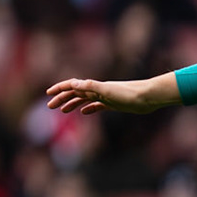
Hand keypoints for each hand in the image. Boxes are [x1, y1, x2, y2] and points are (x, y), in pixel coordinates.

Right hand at [45, 75, 177, 115]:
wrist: (149, 97)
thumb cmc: (129, 93)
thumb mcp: (107, 90)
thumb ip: (90, 87)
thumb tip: (73, 84)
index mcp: (94, 87)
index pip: (72, 85)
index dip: (60, 89)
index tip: (48, 94)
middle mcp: (99, 90)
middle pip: (76, 93)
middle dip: (62, 98)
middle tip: (50, 106)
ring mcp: (106, 97)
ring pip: (85, 99)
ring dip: (73, 103)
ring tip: (63, 111)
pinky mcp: (115, 104)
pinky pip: (98, 106)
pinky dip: (89, 108)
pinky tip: (84, 112)